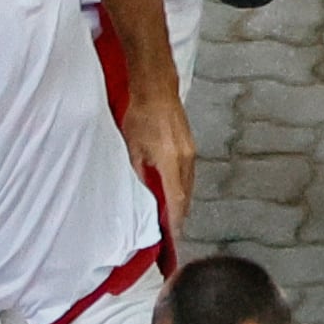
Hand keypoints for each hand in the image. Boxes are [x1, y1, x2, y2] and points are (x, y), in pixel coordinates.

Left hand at [121, 89, 194, 234]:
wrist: (156, 90)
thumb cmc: (140, 116)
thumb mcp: (133, 149)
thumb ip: (139, 172)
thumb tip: (144, 192)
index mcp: (171, 161)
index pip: (176, 197)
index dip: (176, 217)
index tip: (175, 233)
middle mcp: (186, 158)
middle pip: (186, 193)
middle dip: (181, 213)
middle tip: (174, 231)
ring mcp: (191, 150)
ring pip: (189, 183)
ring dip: (182, 200)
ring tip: (174, 216)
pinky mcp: (190, 145)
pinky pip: (188, 172)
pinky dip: (182, 186)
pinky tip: (175, 192)